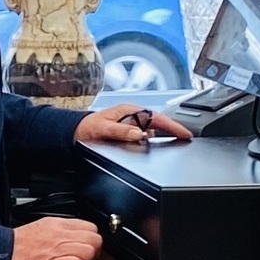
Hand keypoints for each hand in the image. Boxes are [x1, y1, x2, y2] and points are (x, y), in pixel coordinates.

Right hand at [7, 217, 102, 259]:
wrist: (1, 254)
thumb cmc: (17, 244)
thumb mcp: (41, 227)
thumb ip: (59, 228)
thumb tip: (75, 234)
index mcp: (57, 223)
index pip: (90, 226)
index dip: (92, 238)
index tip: (88, 245)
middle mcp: (59, 234)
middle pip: (94, 238)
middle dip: (95, 249)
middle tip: (87, 256)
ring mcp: (56, 249)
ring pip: (89, 250)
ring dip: (88, 259)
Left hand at [73, 103, 193, 143]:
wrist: (72, 134)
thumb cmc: (86, 128)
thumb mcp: (103, 128)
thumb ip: (121, 131)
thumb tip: (140, 134)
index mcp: (129, 111)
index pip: (156, 117)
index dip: (172, 125)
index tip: (184, 133)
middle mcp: (131, 117)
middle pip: (158, 123)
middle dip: (173, 130)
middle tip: (186, 138)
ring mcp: (130, 125)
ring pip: (152, 130)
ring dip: (164, 136)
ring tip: (177, 142)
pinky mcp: (127, 134)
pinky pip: (144, 137)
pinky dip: (153, 142)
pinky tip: (156, 148)